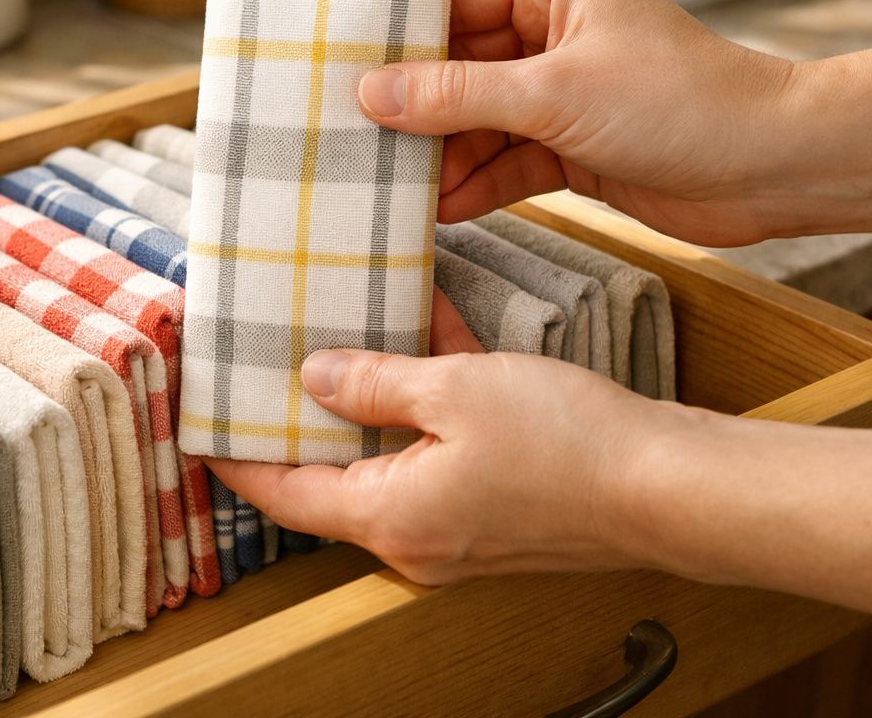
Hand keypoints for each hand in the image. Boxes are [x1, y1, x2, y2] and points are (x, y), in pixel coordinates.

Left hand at [203, 290, 677, 583]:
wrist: (669, 485)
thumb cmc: (568, 445)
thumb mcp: (455, 390)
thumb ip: (375, 381)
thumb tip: (316, 376)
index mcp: (389, 518)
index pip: (282, 493)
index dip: (235, 457)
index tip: (203, 422)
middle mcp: (415, 537)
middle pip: (331, 478)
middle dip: (303, 418)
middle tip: (268, 364)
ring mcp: (457, 528)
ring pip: (388, 458)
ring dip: (370, 400)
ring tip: (343, 336)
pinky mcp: (495, 509)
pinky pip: (438, 453)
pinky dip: (428, 405)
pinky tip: (431, 334)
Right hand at [356, 0, 802, 245]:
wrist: (775, 169)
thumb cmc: (683, 103)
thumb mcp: (555, 93)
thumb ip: (458, 95)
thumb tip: (372, 93)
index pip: (452, 4)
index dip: (396, 41)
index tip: (336, 73)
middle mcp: (555, 30)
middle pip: (457, 68)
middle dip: (413, 110)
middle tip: (350, 142)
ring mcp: (564, 90)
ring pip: (478, 121)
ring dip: (441, 157)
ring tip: (387, 188)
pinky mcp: (575, 144)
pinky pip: (507, 161)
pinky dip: (477, 185)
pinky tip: (438, 211)